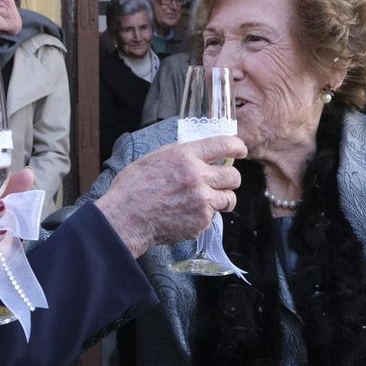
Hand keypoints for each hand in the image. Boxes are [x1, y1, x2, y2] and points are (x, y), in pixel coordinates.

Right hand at [95, 135, 246, 256]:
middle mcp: (197, 176)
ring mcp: (201, 200)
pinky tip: (187, 214)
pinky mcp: (201, 221)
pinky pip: (213, 217)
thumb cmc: (133, 187)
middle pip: (234, 176)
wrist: (125, 218)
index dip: (237, 147)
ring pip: (229, 199)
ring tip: (208, 201)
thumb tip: (198, 154)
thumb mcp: (155, 158)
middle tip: (223, 182)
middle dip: (231, 179)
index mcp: (185, 155)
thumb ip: (180, 155)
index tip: (240, 150)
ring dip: (222, 199)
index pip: (224, 144)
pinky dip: (204, 216)